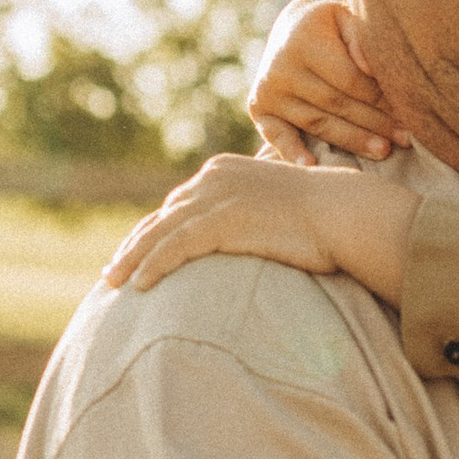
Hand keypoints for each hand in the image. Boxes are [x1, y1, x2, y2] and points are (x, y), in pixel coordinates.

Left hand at [102, 154, 420, 303]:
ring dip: (133, 260)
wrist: (345, 212)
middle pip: (162, 216)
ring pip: (160, 231)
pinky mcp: (221, 219)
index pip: (178, 206)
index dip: (154, 232)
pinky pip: (175, 246)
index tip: (136, 256)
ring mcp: (215, 196)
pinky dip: (153, 265)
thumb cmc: (325, 218)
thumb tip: (247, 241)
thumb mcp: (278, 209)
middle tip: (113, 273)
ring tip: (113, 283)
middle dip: (136, 246)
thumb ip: (250, 218)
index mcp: (223, 171)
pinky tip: (139, 286)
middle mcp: (212, 178)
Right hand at [249, 0, 404, 164]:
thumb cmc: (334, 26)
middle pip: (336, 104)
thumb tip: (372, 68)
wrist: (295, 28)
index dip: (381, 99)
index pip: (349, 79)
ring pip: (318, 124)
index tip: (410, 112)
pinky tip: (312, 165)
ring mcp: (268, 90)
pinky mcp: (259, 108)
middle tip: (406, 139)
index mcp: (303, 41)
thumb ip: (361, 39)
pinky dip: (292, 152)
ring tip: (384, 151)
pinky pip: (277, 135)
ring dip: (353, 141)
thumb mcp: (347, 18)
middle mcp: (280, 67)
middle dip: (374, 123)